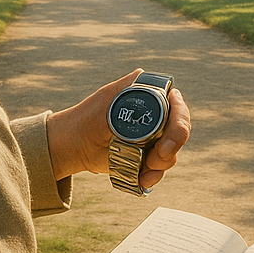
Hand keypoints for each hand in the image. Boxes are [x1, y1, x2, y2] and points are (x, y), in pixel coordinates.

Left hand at [46, 69, 191, 182]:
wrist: (74, 145)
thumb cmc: (89, 117)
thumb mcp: (107, 97)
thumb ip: (127, 85)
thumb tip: (141, 73)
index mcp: (152, 100)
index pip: (179, 109)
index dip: (179, 126)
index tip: (166, 143)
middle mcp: (157, 118)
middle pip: (180, 133)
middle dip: (171, 149)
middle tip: (155, 158)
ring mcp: (152, 139)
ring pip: (171, 153)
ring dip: (161, 164)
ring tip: (144, 169)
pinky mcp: (145, 157)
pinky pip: (159, 168)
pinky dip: (153, 175)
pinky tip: (143, 179)